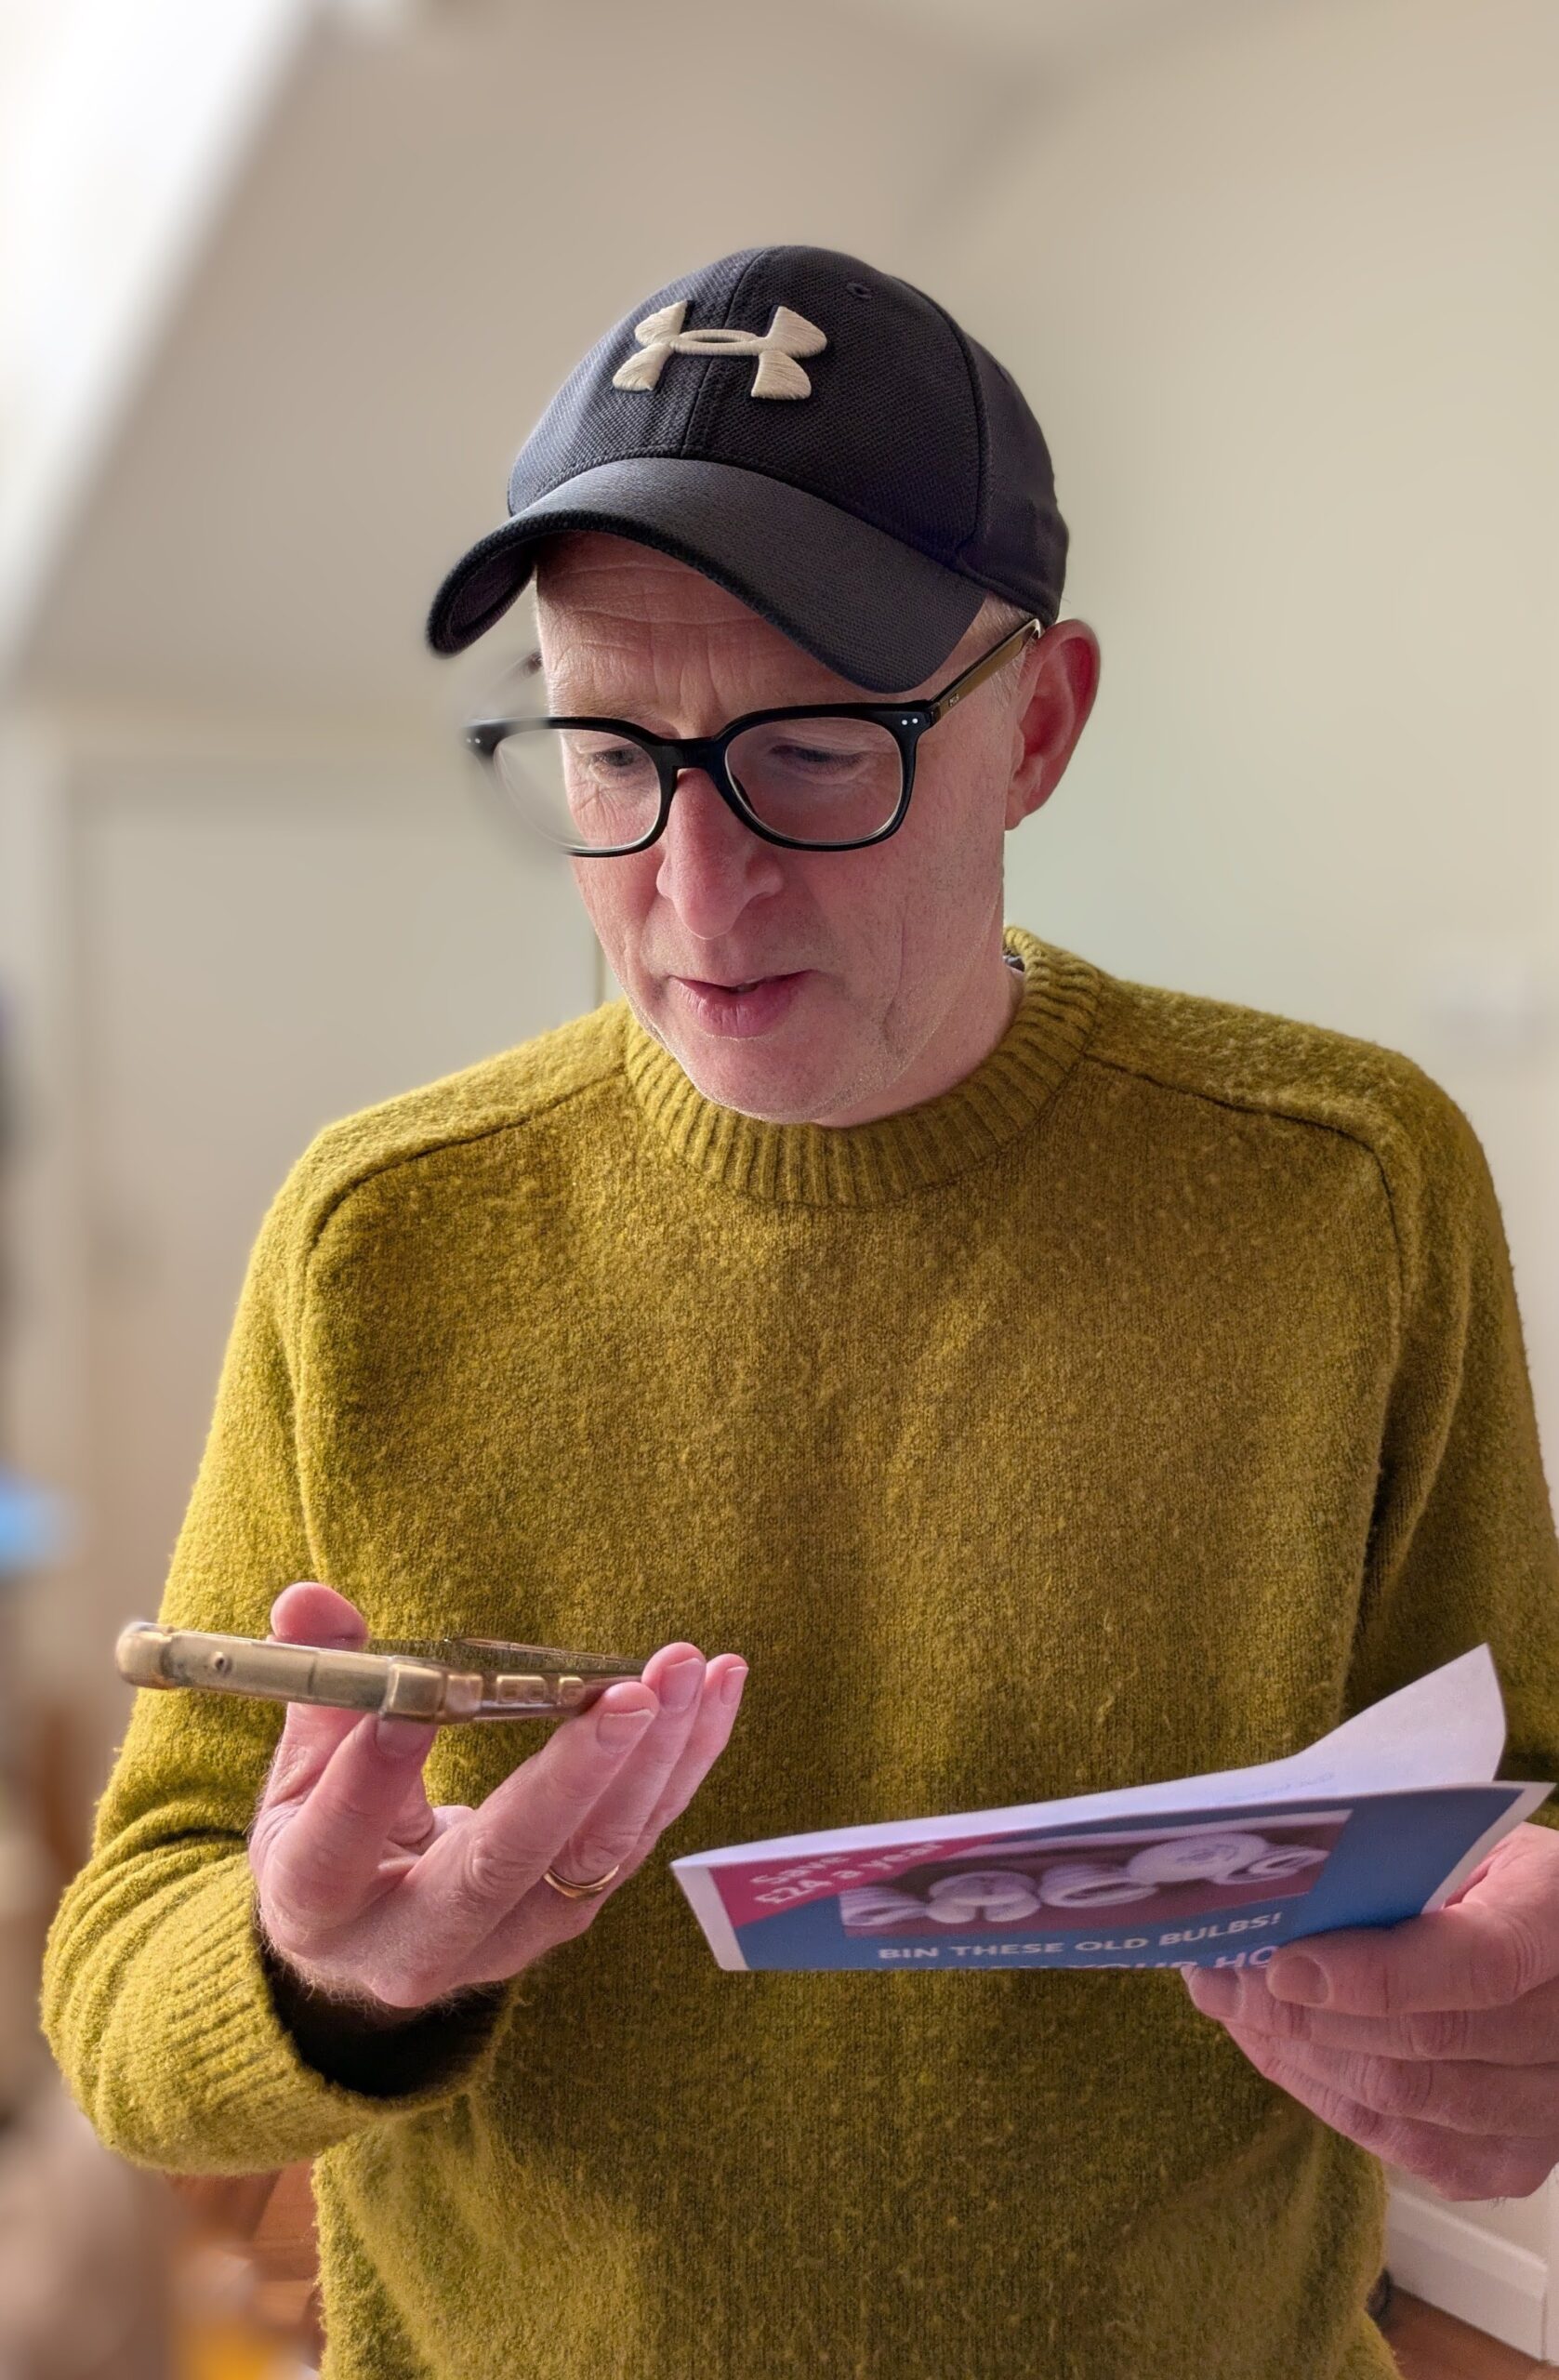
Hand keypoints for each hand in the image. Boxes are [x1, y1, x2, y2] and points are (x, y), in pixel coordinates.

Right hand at [248, 1582, 746, 2017]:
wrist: (372, 1945)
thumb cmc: (327, 1837)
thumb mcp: (296, 1772)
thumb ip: (315, 1683)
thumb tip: (305, 1601)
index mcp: (316, 1905)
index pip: (337, 1849)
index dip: (369, 1780)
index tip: (412, 1703)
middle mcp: (416, 1943)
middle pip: (498, 1867)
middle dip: (570, 1780)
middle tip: (627, 1695)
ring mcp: (508, 1938)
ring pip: (591, 1857)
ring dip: (652, 1760)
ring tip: (686, 1670)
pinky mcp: (573, 1911)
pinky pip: (638, 1837)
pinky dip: (683, 1761)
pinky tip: (715, 1687)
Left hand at [1181, 1820, 1558, 2200]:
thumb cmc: (1497, 1878)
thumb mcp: (1468, 1842)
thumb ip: (1397, 1864)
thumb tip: (1283, 1889)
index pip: (1480, 1963)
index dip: (1377, 1974)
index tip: (1283, 1964)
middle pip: (1425, 2044)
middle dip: (1300, 2015)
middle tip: (1216, 1977)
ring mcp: (1549, 2107)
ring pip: (1405, 2102)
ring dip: (1298, 2057)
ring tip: (1230, 2005)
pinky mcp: (1513, 2160)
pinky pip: (1403, 2145)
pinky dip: (1324, 2095)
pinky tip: (1275, 2049)